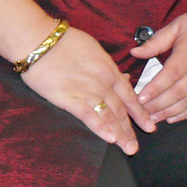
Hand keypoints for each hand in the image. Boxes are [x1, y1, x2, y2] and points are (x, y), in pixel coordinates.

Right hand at [19, 24, 153, 153]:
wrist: (39, 39)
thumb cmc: (63, 41)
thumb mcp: (93, 49)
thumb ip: (109, 66)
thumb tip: (123, 78)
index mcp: (108, 70)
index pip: (129, 95)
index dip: (139, 113)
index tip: (148, 125)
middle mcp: (101, 82)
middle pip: (120, 110)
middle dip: (129, 129)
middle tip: (135, 146)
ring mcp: (86, 90)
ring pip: (108, 115)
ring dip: (119, 133)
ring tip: (127, 148)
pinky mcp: (68, 97)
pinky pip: (88, 115)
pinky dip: (100, 127)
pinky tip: (109, 138)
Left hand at [129, 7, 186, 122]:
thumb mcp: (177, 25)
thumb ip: (156, 41)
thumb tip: (135, 52)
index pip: (171, 74)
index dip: (155, 88)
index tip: (140, 98)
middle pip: (179, 92)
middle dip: (158, 105)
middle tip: (141, 113)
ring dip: (170, 112)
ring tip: (153, 119)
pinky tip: (174, 117)